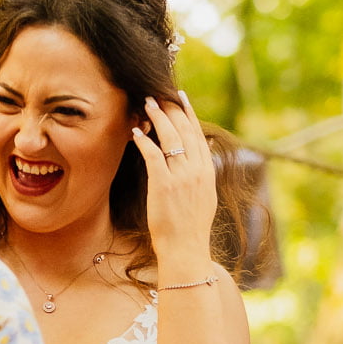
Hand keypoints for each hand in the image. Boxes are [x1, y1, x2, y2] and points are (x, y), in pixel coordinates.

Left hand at [130, 90, 217, 278]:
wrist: (186, 249)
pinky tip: (135, 132)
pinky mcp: (164, 185)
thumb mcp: (205, 195)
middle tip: (157, 94)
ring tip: (146, 103)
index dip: (188, 113)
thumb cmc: (191, 226)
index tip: (180, 96)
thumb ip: (202, 171)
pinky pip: (153, 156)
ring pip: (170, 138)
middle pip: (184, 130)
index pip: (198, 134)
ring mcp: (181, 177)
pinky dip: (143, 142)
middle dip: (170, 109)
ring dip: (157, 118)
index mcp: (207, 171)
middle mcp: (196, 170)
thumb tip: (202, 148)